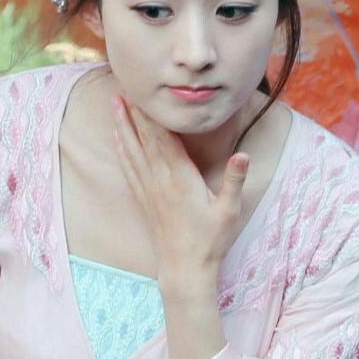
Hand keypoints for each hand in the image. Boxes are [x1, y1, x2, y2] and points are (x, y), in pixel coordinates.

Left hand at [110, 93, 248, 273]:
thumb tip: (244, 154)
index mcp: (180, 178)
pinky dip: (121, 150)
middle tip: (120, 88)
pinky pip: (128, 168)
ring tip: (113, 106)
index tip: (142, 94)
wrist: (184, 269)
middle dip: (131, 113)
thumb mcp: (229, 210)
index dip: (150, 115)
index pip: (162, 139)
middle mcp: (159, 180)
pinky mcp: (143, 199)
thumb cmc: (210, 240)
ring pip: (130, 151)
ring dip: (121, 127)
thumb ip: (235, 180)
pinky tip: (117, 139)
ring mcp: (148, 190)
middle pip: (142, 139)